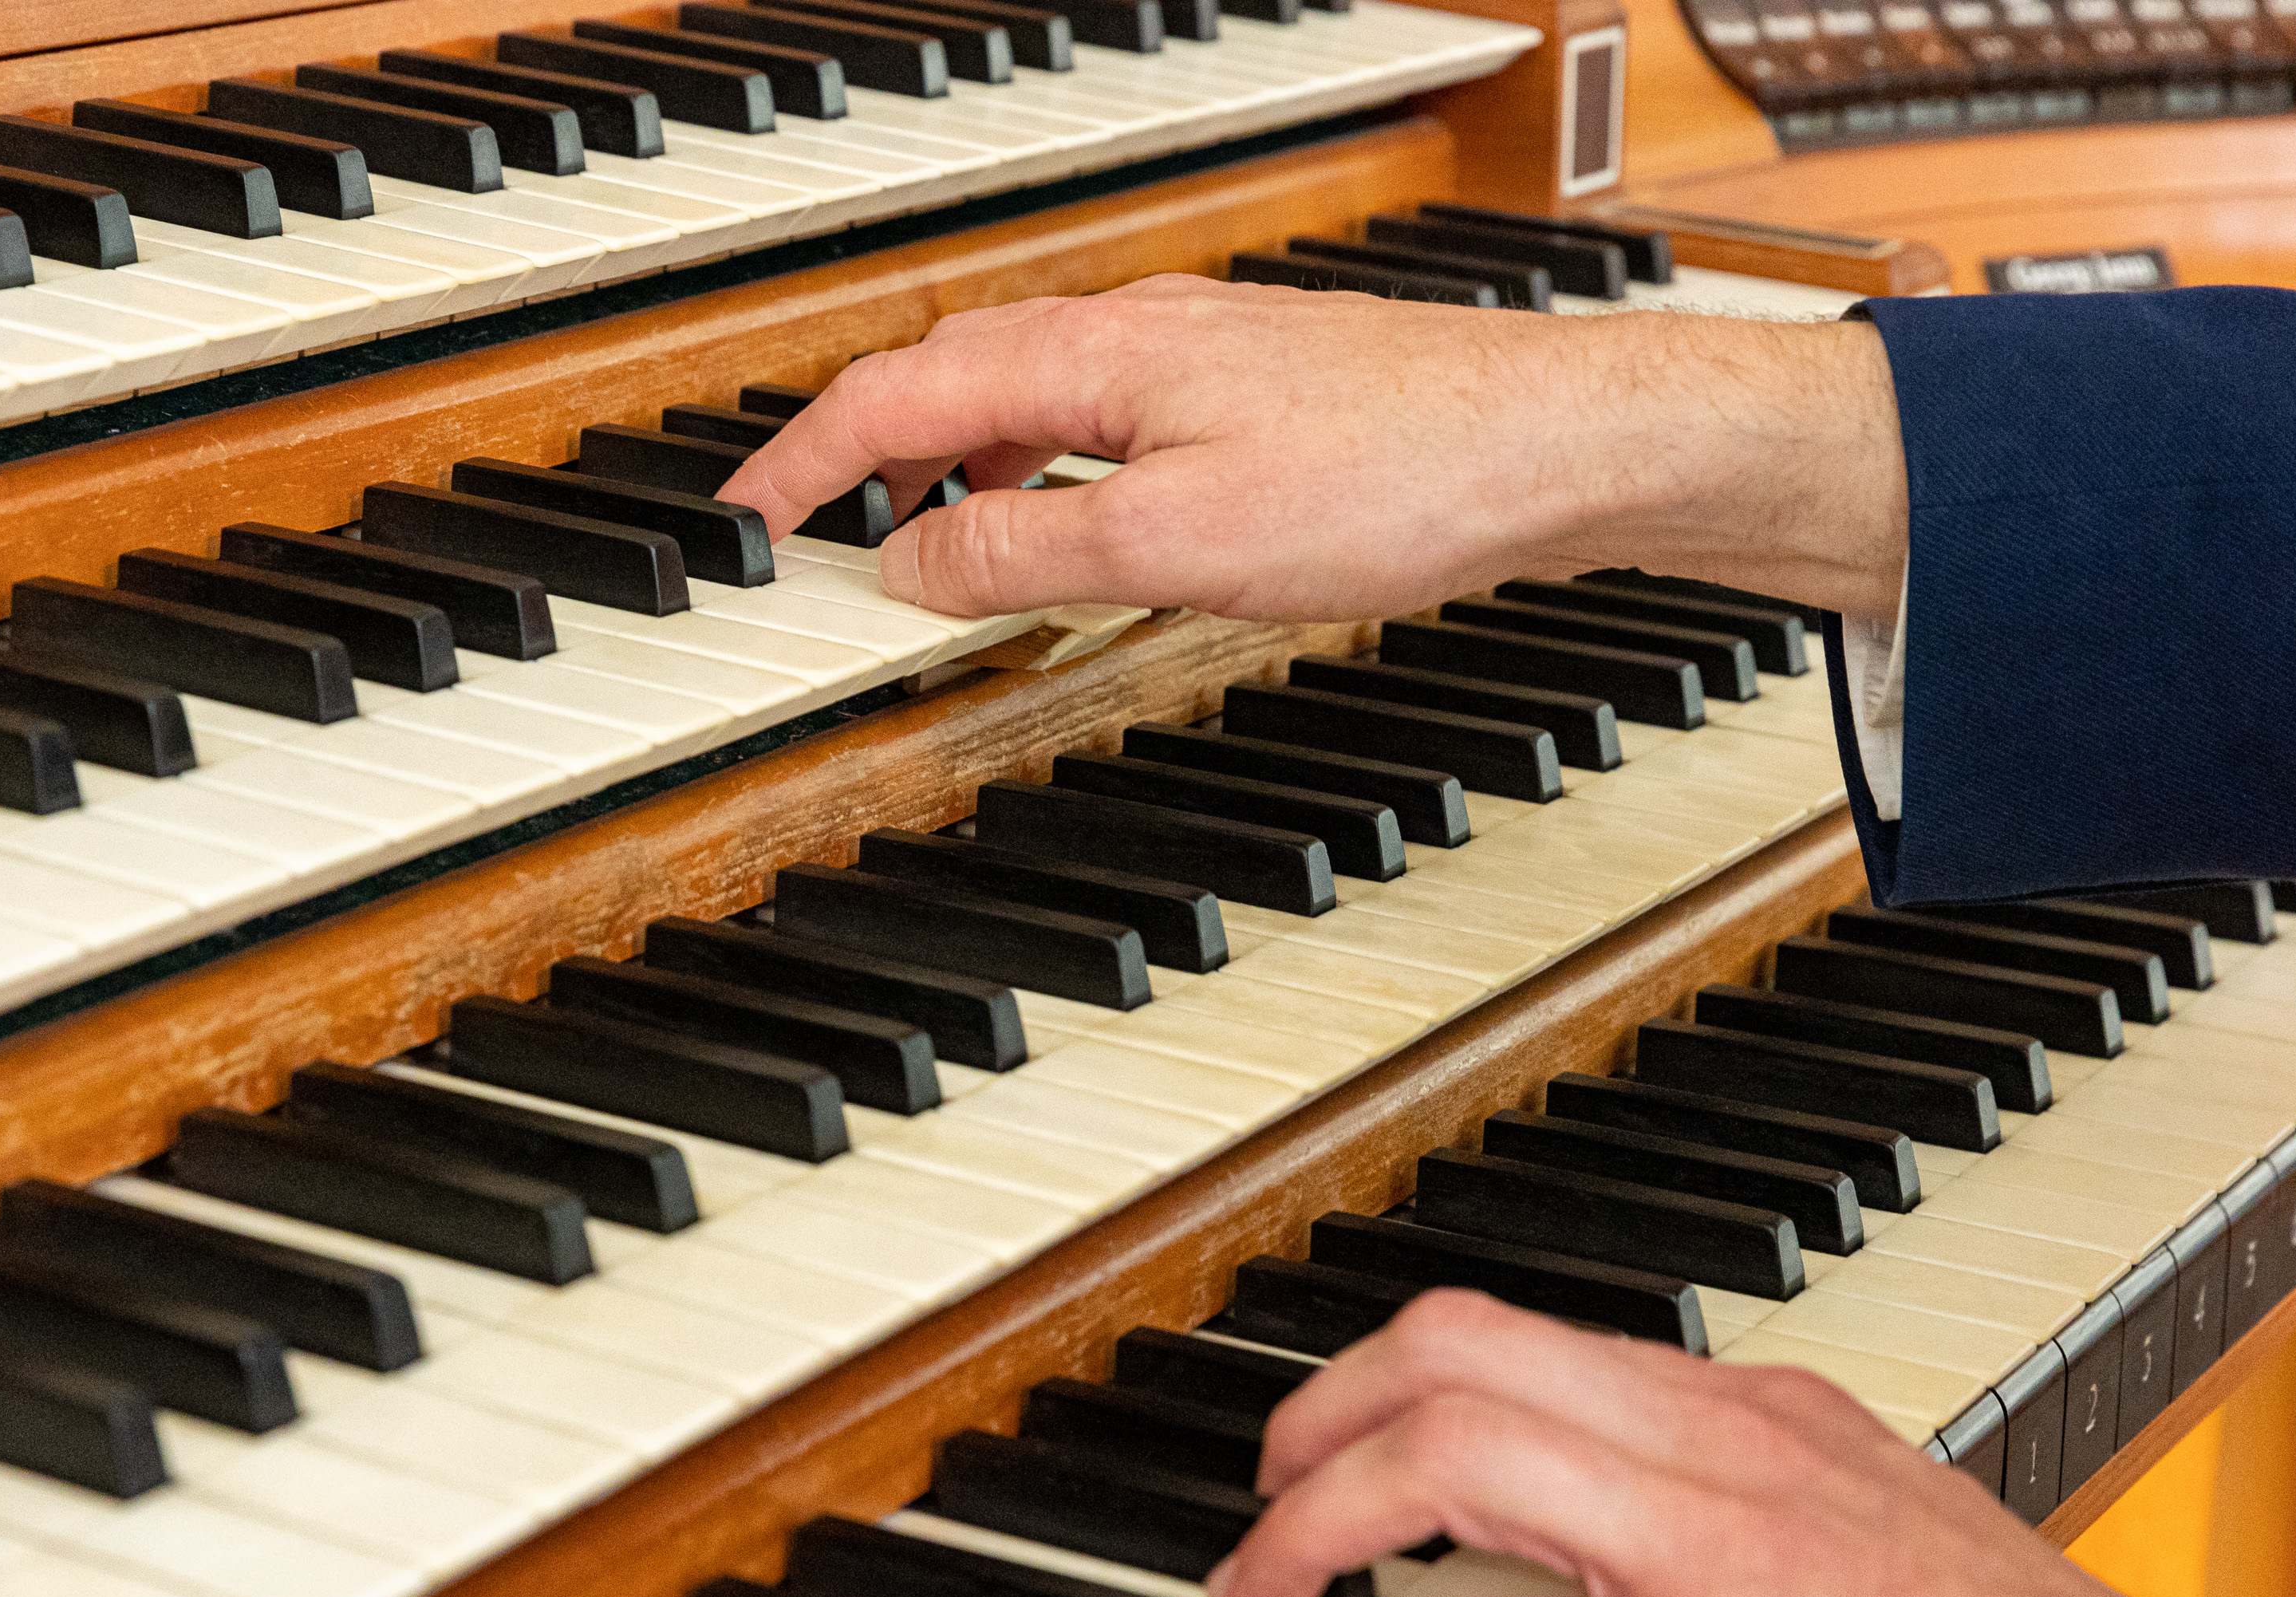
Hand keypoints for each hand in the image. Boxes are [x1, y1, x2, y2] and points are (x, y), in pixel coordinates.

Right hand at [714, 275, 1909, 623]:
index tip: (740, 526)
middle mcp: (1132, 333)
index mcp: (1092, 352)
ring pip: (1021, 399)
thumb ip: (1026, 551)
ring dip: (947, 469)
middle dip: (857, 457)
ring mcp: (1191, 358)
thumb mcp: (1178, 541)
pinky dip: (1035, 475)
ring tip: (912, 548)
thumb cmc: (1398, 475)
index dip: (800, 465)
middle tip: (803, 536)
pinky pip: (1092, 422)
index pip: (893, 395)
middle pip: (945, 379)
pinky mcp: (1244, 395)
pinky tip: (1061, 530)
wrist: (1555, 446)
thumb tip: (912, 564)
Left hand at [1203, 1289, 2195, 1596]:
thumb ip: (1734, 1504)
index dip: (1399, 1371)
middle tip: (1266, 1491)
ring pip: (1448, 1456)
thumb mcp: (1861, 1528)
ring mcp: (1709, 1548)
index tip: (1343, 1428)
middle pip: (1458, 1353)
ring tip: (1254, 1584)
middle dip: (1326, 1411)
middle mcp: (1718, 1444)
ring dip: (1314, 1518)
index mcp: (1753, 1408)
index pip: (1529, 1334)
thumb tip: (1606, 1527)